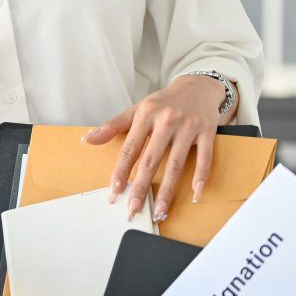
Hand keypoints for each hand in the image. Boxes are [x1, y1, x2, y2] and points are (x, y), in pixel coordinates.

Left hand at [82, 76, 229, 221]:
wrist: (197, 85)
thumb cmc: (164, 102)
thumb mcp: (137, 109)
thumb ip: (113, 126)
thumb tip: (88, 139)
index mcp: (146, 115)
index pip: (130, 149)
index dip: (121, 171)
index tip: (115, 191)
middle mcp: (167, 121)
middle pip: (151, 159)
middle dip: (141, 186)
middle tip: (134, 208)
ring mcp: (188, 127)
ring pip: (175, 163)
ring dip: (167, 190)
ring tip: (160, 210)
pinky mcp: (207, 132)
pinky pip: (204, 157)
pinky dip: (200, 175)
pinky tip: (194, 193)